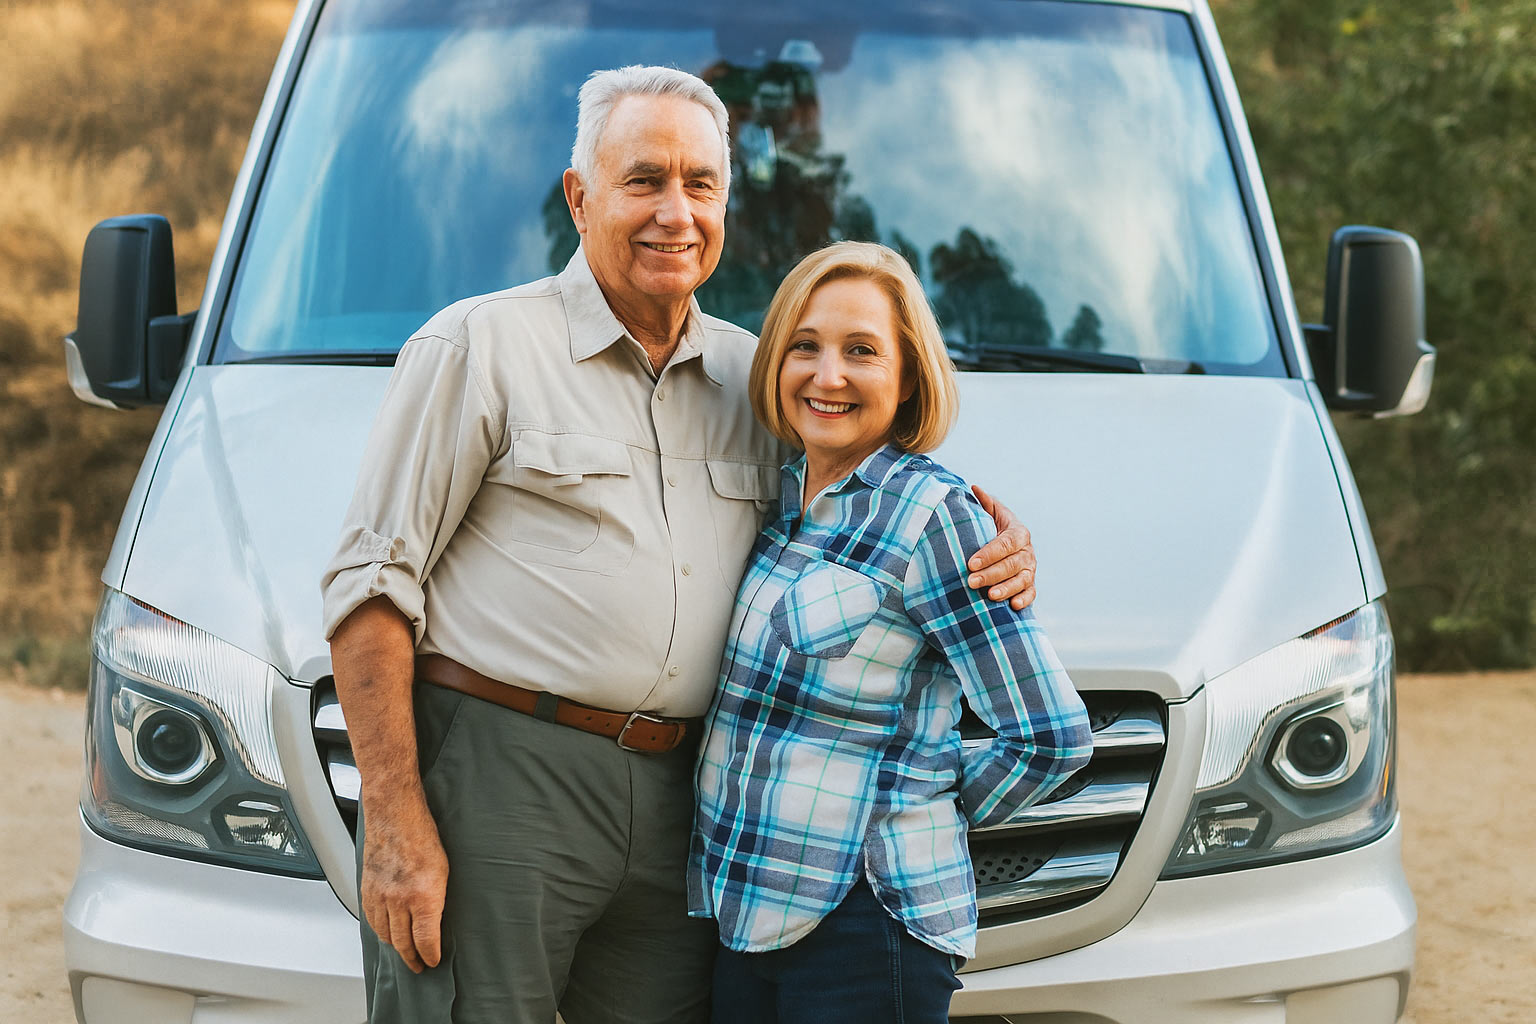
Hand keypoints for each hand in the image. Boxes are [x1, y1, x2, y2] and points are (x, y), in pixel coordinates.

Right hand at [360, 800, 448, 973]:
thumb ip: (438, 899)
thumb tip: (437, 921)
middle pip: (403, 942)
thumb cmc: (422, 837)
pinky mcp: (368, 890)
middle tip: (418, 965)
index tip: (433, 962)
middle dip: (412, 958)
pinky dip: (380, 931)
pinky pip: (372, 920)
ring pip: (385, 934)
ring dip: (396, 947)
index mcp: (423, 895)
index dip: (429, 955)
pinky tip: (386, 934)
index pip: (425, 940)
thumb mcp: (444, 871)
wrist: (394, 817)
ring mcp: (380, 896)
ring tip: (404, 953)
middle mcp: (399, 900)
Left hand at [967, 484, 1036, 610]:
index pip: (1004, 543)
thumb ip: (984, 503)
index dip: (989, 554)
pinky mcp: (1030, 585)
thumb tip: (974, 488)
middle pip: (1011, 564)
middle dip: (991, 573)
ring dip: (1006, 589)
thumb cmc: (992, 528)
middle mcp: (1027, 551)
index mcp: (1018, 532)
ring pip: (1022, 580)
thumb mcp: (990, 514)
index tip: (970, 563)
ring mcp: (1030, 569)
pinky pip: (1031, 594)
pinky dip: (1024, 600)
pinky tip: (1012, 606)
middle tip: (971, 581)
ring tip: (990, 595)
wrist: (1005, 546)